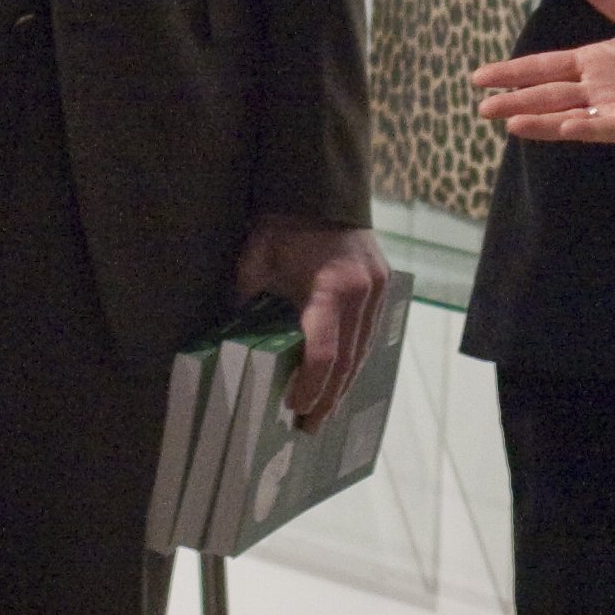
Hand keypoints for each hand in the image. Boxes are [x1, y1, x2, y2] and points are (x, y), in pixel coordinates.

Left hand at [234, 216, 391, 429]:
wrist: (320, 187)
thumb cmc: (283, 223)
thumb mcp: (255, 262)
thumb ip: (246, 302)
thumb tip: (231, 342)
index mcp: (333, 289)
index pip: (324, 355)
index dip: (310, 388)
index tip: (294, 409)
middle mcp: (364, 293)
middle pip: (348, 361)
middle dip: (328, 397)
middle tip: (309, 427)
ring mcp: (379, 289)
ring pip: (363, 350)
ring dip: (344, 382)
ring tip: (323, 410)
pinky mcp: (383, 283)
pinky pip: (369, 332)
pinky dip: (353, 357)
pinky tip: (339, 375)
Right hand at [473, 0, 614, 141]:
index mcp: (594, 61)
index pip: (545, 66)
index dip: (515, 71)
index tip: (481, 77)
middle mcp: (596, 88)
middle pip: (548, 94)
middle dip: (516, 100)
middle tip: (482, 107)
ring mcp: (612, 109)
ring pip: (566, 114)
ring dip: (539, 119)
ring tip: (509, 123)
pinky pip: (602, 127)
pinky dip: (581, 127)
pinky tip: (561, 126)